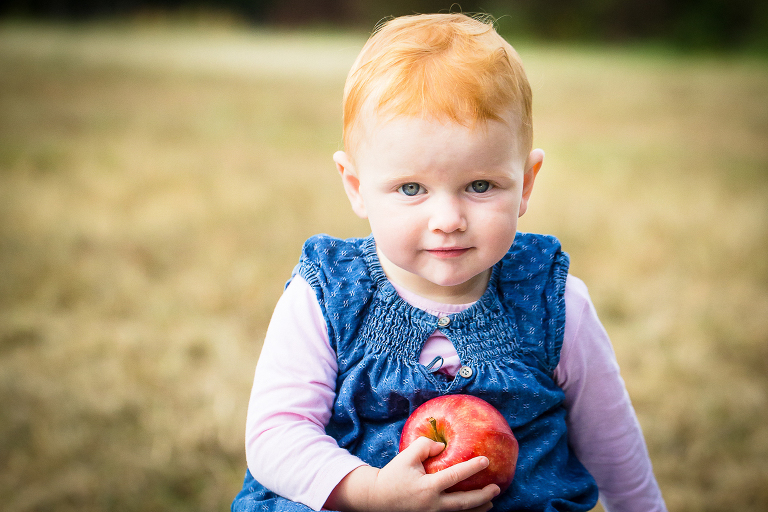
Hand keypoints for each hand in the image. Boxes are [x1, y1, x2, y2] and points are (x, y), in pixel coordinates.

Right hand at [325, 436, 499, 511]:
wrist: (377, 498)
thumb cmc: (393, 475)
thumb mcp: (406, 456)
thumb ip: (425, 446)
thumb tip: (443, 447)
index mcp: (428, 487)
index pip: (455, 476)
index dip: (472, 468)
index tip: (486, 461)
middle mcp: (432, 504)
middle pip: (464, 503)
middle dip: (483, 496)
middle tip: (496, 488)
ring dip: (478, 509)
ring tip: (491, 502)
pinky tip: (474, 510)